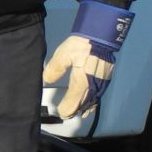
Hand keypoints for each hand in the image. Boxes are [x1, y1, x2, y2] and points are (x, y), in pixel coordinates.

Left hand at [43, 1, 132, 119]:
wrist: (101, 35)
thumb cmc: (82, 44)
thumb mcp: (64, 55)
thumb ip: (55, 68)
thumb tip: (46, 79)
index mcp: (83, 80)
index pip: (74, 98)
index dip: (68, 107)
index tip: (61, 113)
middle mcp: (94, 84)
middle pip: (85, 102)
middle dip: (76, 110)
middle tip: (67, 115)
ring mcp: (102, 81)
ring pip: (93, 99)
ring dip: (86, 107)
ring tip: (80, 113)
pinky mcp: (106, 77)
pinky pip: (99, 93)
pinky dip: (94, 100)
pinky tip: (92, 102)